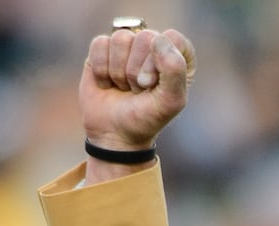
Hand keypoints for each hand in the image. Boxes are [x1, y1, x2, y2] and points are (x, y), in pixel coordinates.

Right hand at [79, 27, 195, 178]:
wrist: (115, 135)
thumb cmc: (147, 118)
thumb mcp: (171, 101)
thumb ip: (175, 69)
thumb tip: (157, 39)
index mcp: (178, 56)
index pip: (171, 38)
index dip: (159, 62)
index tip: (153, 85)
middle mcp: (153, 46)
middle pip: (144, 37)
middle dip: (137, 70)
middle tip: (138, 90)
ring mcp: (127, 46)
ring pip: (121, 38)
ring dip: (119, 71)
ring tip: (123, 87)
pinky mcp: (103, 49)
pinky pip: (100, 43)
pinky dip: (101, 69)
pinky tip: (107, 83)